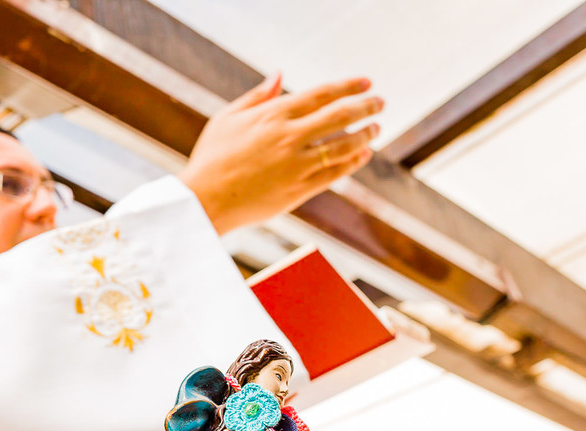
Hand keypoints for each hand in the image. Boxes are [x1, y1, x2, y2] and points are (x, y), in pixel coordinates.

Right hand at [178, 74, 382, 234]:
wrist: (205, 201)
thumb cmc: (211, 158)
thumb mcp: (226, 119)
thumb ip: (257, 96)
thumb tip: (279, 74)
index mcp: (273, 115)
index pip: (322, 94)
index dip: (349, 86)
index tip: (367, 82)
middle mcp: (289, 137)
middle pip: (341, 116)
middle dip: (367, 106)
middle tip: (380, 103)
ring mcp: (297, 165)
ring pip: (344, 145)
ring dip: (366, 134)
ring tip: (375, 128)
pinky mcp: (299, 190)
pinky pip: (335, 173)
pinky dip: (353, 162)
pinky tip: (362, 154)